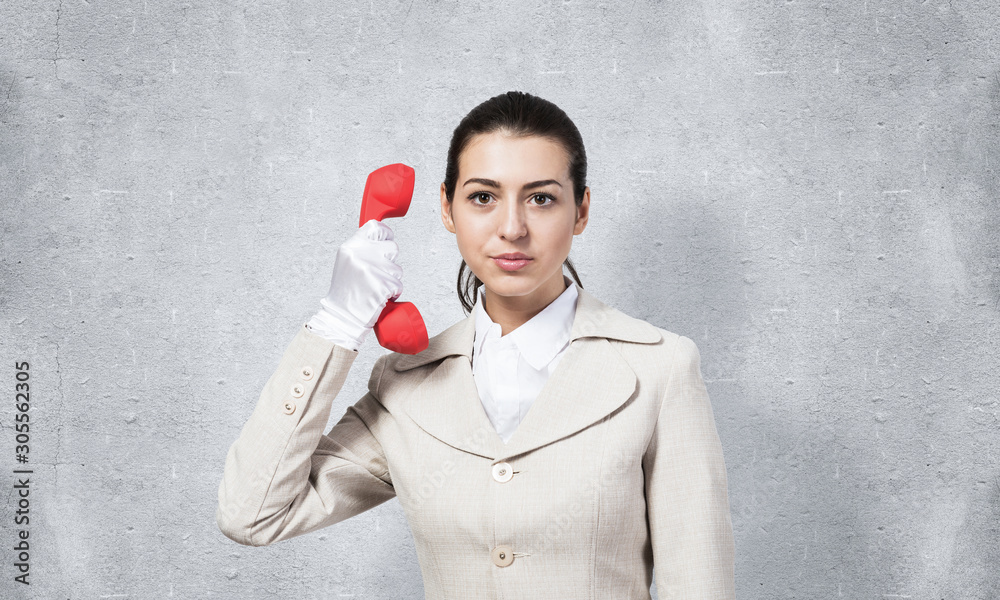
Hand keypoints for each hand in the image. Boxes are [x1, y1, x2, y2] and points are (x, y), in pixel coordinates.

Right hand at [306, 219, 403, 350]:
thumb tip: (381, 240)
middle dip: (390, 261)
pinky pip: (398, 284)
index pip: (374, 227)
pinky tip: (381, 296)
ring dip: (392, 279)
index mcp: (350, 247)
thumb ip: (361, 250)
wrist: (342, 317)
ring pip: (397, 268)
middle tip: (379, 274)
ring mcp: (372, 269)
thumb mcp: (346, 263)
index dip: (385, 233)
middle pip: (392, 247)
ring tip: (376, 287)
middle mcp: (360, 254)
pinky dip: (394, 292)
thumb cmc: (346, 292)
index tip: (387, 239)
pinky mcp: (383, 284)